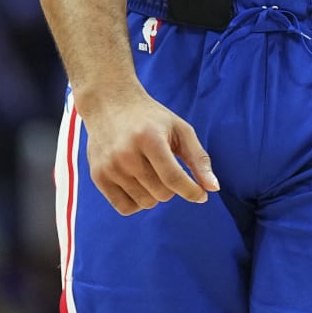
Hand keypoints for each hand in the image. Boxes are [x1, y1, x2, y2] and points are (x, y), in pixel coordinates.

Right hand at [77, 86, 220, 214]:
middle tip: (166, 167)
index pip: (174, 178)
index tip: (201, 195)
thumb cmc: (151, 118)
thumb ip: (198, 159)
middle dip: (172, 187)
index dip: (192, 191)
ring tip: (150, 171)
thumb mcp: (179, 129)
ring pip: (146, 203)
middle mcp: (126, 154)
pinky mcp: (98, 177)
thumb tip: (213, 189)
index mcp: (149, 138)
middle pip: (162, 194)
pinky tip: (138, 183)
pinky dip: (137, 202)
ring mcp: (109, 167)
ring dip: (155, 194)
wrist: (109, 104)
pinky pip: (125, 208)